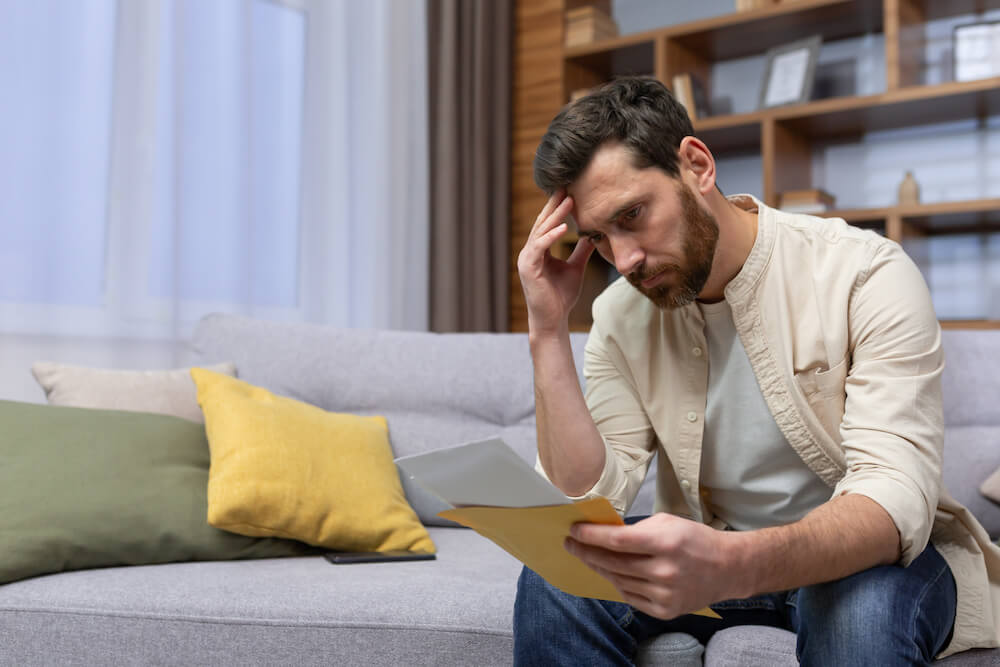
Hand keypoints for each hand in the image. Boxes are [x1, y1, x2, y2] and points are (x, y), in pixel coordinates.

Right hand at [516, 190, 595, 336]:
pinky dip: (551, 237)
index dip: (558, 208)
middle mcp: (530, 252)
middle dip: (555, 205)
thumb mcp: (575, 268)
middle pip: (543, 223)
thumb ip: (581, 251)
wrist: (552, 320)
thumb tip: (593, 235)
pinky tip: (564, 227)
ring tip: (568, 202)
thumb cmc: (561, 297)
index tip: (570, 191)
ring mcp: (526, 260)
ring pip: (541, 232)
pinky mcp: (528, 269)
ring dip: (555, 216)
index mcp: (539, 251)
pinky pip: (539, 248)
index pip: (548, 224)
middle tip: (567, 186)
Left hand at [565, 513, 739, 618]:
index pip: (617, 541)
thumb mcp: (667, 523)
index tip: (574, 531)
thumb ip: (636, 530)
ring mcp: (665, 594)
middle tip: (571, 544)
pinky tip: (612, 572)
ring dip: (600, 568)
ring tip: (589, 557)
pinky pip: (630, 596)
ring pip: (618, 581)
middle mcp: (665, 571)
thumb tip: (603, 533)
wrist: (727, 568)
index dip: (591, 536)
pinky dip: (618, 583)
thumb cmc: (694, 540)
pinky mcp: (665, 610)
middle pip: (613, 563)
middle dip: (586, 552)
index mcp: (666, 543)